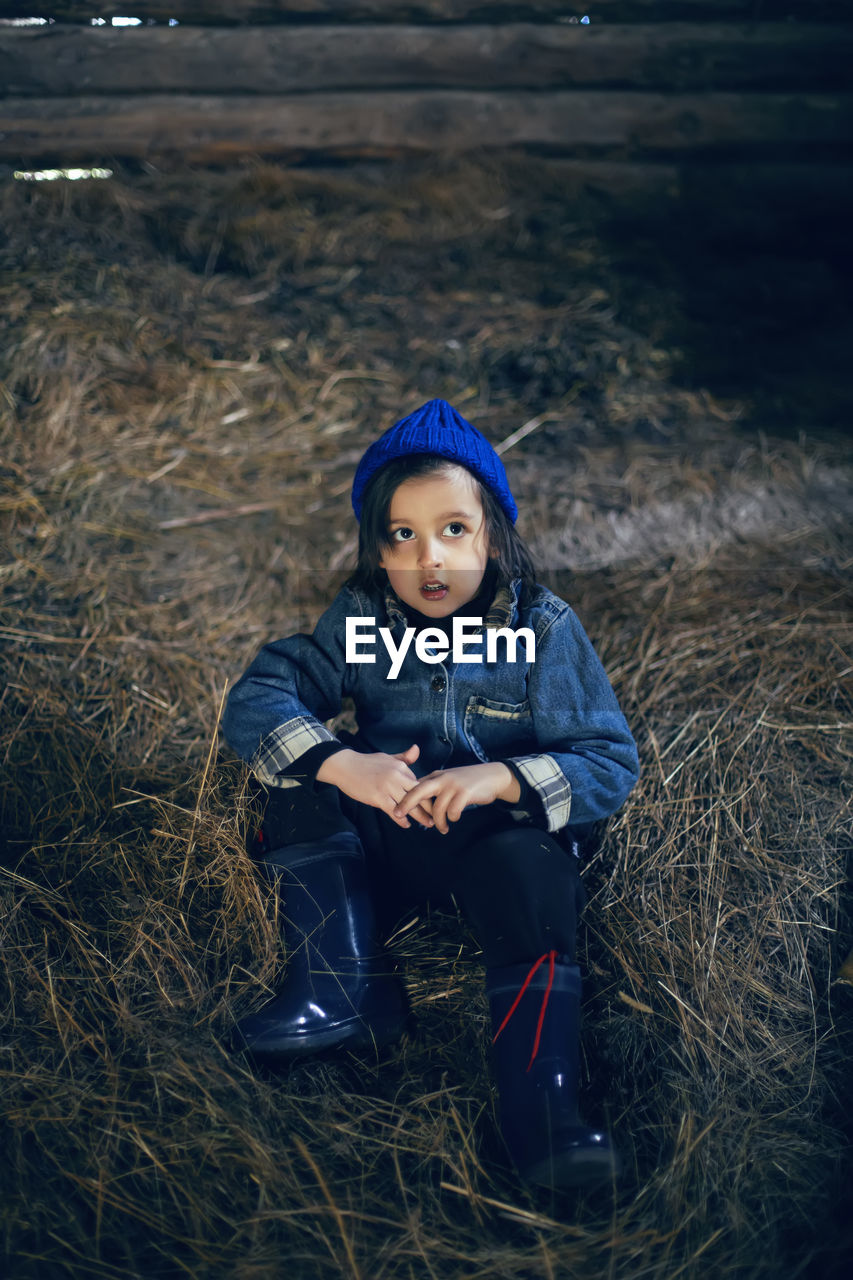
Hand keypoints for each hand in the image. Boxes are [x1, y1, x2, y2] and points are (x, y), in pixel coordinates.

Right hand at [315, 744, 433, 829]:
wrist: (345, 766)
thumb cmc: (367, 763)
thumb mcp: (388, 758)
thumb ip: (404, 757)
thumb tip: (417, 749)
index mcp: (401, 767)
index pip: (419, 783)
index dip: (427, 795)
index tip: (435, 803)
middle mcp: (397, 776)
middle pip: (418, 794)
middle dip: (430, 806)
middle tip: (438, 816)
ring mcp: (387, 787)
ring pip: (408, 804)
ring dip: (420, 816)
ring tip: (429, 823)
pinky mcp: (377, 797)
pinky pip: (393, 810)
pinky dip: (401, 819)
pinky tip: (406, 824)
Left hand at [393, 762, 520, 834]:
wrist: (492, 776)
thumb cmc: (469, 781)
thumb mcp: (449, 779)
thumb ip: (435, 787)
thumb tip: (418, 799)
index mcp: (437, 776)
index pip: (416, 786)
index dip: (405, 798)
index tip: (395, 809)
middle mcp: (442, 778)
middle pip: (418, 791)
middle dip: (406, 803)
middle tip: (398, 814)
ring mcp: (453, 785)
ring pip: (437, 808)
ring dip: (438, 822)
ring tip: (442, 828)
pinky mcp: (465, 793)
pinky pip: (453, 811)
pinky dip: (452, 818)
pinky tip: (454, 819)